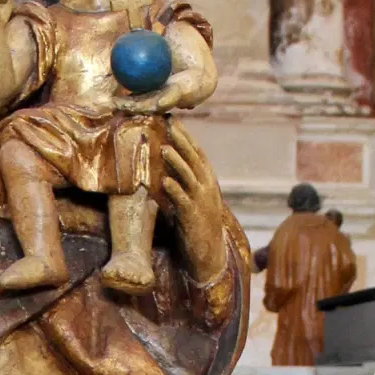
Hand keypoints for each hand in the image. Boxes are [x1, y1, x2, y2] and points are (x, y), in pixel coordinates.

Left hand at [161, 120, 226, 284]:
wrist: (209, 253)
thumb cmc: (198, 224)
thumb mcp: (194, 199)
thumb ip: (185, 182)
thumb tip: (167, 167)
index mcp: (207, 181)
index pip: (197, 153)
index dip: (186, 137)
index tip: (174, 121)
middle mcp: (206, 188)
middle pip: (194, 160)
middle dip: (182, 142)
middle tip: (171, 125)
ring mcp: (201, 202)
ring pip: (188, 178)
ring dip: (177, 163)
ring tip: (166, 149)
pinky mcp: (192, 218)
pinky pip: (182, 201)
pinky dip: (174, 190)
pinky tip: (165, 181)